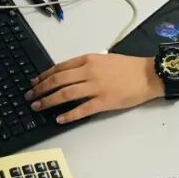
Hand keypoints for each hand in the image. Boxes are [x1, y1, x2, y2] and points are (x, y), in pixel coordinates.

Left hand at [24, 53, 161, 123]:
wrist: (148, 75)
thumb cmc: (128, 67)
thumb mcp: (104, 59)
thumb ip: (86, 65)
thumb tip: (68, 75)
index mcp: (88, 59)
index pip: (59, 67)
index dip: (44, 76)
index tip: (34, 83)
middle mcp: (89, 72)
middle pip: (58, 81)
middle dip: (40, 89)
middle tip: (30, 97)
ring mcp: (96, 87)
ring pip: (65, 94)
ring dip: (48, 101)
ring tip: (37, 107)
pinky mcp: (104, 102)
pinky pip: (81, 109)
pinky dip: (68, 115)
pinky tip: (59, 119)